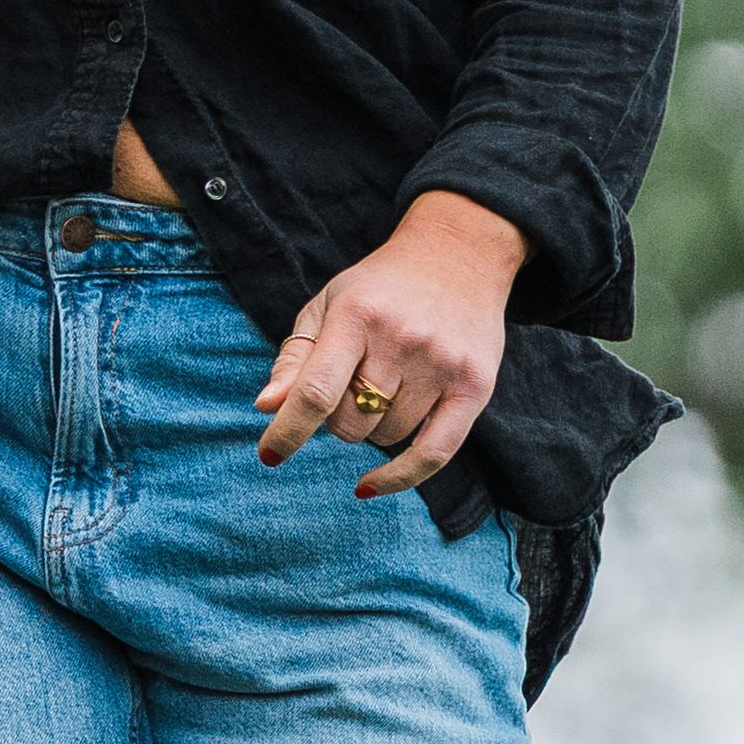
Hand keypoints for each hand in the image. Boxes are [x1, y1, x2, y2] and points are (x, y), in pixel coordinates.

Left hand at [254, 189, 525, 499]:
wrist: (458, 256)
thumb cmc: (378, 288)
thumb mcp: (327, 307)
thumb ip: (295, 358)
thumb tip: (267, 407)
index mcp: (356, 317)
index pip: (316, 390)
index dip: (288, 430)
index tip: (268, 455)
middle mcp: (402, 341)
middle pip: (351, 421)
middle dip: (337, 419)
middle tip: (346, 391)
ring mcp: (442, 365)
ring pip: (387, 436)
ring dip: (372, 429)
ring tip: (380, 391)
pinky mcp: (476, 386)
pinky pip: (436, 453)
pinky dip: (399, 477)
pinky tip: (368, 487)